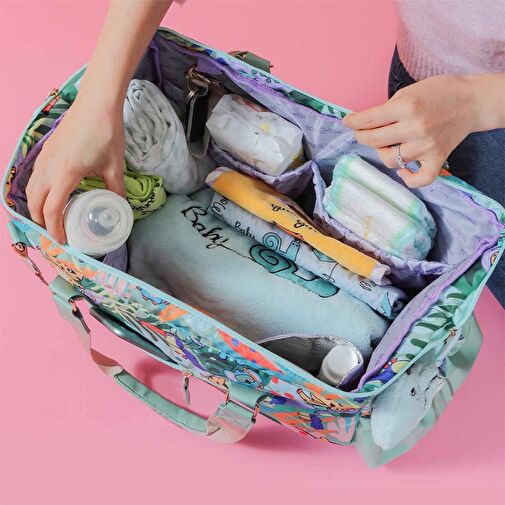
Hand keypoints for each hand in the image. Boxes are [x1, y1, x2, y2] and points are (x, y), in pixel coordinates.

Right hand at [26, 97, 125, 243]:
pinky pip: (34, 177)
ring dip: (37, 207)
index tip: (63, 240)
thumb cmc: (107, 133)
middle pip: (35, 202)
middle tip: (56, 233)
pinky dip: (37, 192)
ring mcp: (45, 157)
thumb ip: (116, 189)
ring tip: (51, 218)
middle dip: (42, 222)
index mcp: (66, 173)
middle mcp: (49, 167)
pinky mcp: (46, 150)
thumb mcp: (115, 166)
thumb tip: (121, 206)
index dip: (55, 228)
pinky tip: (50, 195)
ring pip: (31, 189)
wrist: (96, 103)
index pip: (52, 209)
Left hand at [342, 75, 481, 186]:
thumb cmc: (438, 92)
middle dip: (362, 136)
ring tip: (386, 144)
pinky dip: (408, 179)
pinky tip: (403, 170)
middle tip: (362, 133)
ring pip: (390, 160)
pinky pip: (420, 180)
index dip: (353, 122)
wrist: (471, 101)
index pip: (369, 119)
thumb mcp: (408, 91)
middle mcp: (415, 128)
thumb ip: (388, 108)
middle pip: (374, 141)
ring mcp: (426, 147)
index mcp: (407, 107)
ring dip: (382, 153)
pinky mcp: (437, 159)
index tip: (347, 122)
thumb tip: (366, 123)